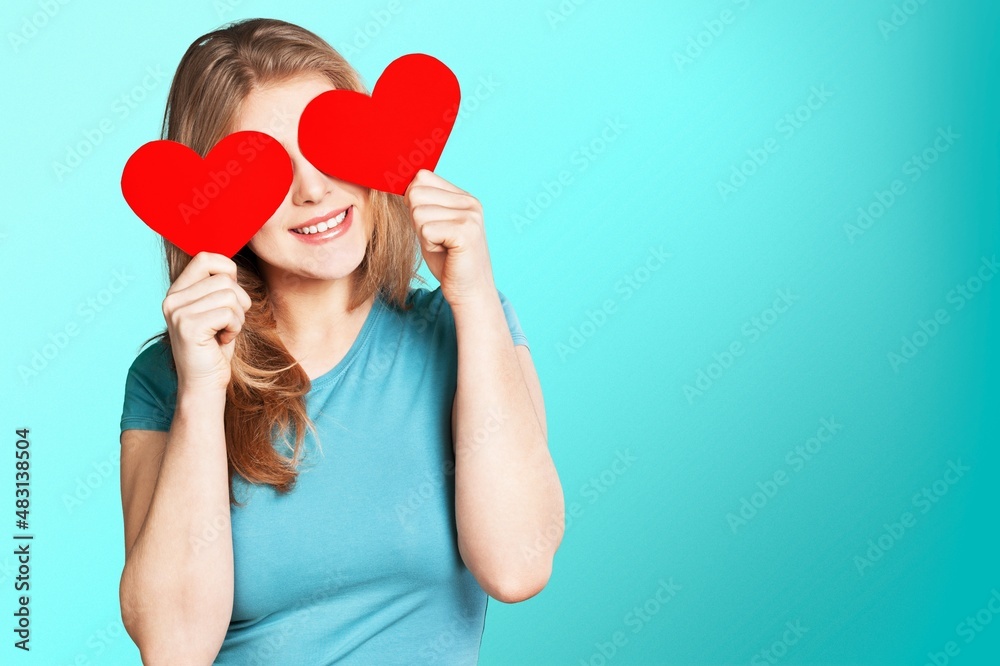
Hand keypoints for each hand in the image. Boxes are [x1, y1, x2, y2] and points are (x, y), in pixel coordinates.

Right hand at [161, 252, 251, 393]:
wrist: (204, 384)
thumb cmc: (215, 347)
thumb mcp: (216, 310)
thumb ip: (218, 286)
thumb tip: (231, 263)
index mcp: (177, 291)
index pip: (205, 257)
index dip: (228, 271)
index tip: (230, 297)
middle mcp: (172, 298)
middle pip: (224, 278)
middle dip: (239, 301)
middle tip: (228, 323)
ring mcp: (178, 312)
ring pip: (229, 295)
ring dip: (238, 317)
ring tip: (224, 332)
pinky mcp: (188, 326)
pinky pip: (229, 313)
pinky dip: (235, 327)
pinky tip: (223, 340)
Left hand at [403, 169, 495, 308]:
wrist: (469, 292)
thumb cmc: (449, 261)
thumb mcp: (431, 226)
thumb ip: (421, 204)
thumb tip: (395, 184)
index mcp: (463, 197)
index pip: (422, 177)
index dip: (413, 201)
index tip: (429, 224)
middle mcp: (469, 202)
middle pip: (416, 193)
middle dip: (417, 221)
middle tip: (437, 239)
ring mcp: (470, 216)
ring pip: (418, 213)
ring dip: (424, 236)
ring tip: (442, 247)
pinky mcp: (466, 232)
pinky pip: (426, 230)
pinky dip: (429, 245)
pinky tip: (445, 253)